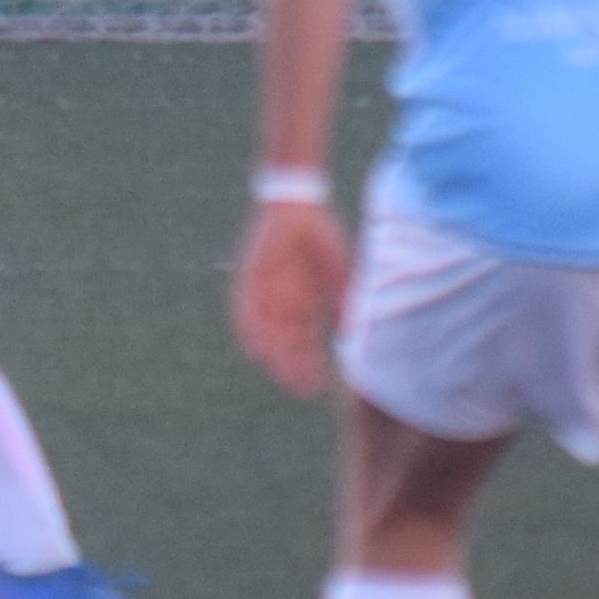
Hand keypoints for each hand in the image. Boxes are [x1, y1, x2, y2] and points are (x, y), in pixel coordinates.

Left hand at [230, 198, 352, 398]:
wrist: (296, 208)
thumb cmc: (322, 239)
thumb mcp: (340, 272)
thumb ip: (344, 302)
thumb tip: (353, 333)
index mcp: (305, 305)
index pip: (307, 344)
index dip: (312, 366)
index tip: (318, 387)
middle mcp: (283, 305)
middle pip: (286, 345)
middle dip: (293, 368)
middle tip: (300, 389)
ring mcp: (265, 295)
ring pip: (267, 335)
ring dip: (274, 356)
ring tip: (281, 375)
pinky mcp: (248, 283)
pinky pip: (245, 313)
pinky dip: (250, 332)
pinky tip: (255, 349)